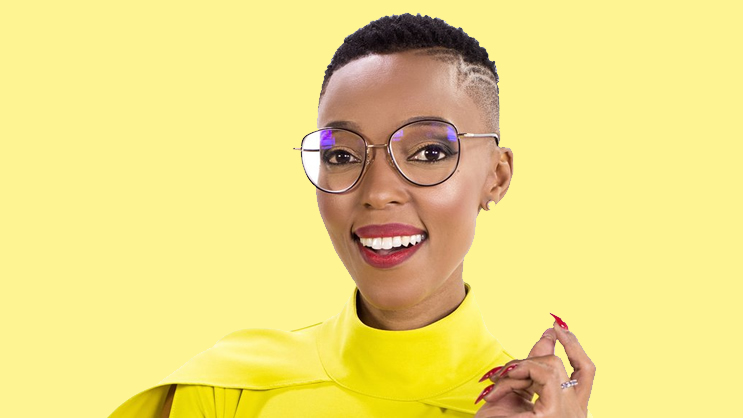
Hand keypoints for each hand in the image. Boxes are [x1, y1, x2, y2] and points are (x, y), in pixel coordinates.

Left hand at [475, 315, 594, 416]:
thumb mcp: (517, 392)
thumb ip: (533, 367)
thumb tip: (548, 335)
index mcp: (567, 409)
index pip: (585, 372)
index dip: (575, 346)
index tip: (557, 326)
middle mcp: (575, 413)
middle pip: (566, 367)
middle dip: (533, 358)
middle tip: (505, 371)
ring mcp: (568, 415)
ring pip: (552, 367)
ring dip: (518, 369)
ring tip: (496, 385)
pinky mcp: (554, 413)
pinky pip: (543, 374)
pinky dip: (519, 371)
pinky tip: (501, 380)